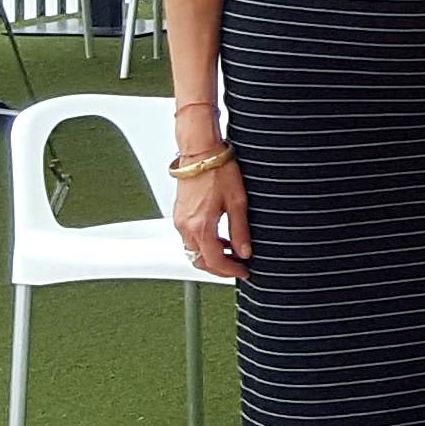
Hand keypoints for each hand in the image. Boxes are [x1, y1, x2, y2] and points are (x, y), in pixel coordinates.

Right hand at [171, 155, 249, 281]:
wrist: (200, 153)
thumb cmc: (218, 171)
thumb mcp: (237, 202)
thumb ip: (240, 231)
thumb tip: (245, 251)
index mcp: (200, 225)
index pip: (214, 261)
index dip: (230, 271)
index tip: (243, 272)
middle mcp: (185, 226)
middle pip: (199, 260)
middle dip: (219, 268)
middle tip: (237, 267)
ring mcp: (180, 220)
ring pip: (193, 251)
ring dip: (211, 256)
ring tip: (232, 252)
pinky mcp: (179, 214)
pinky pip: (190, 238)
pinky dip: (204, 244)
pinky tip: (220, 238)